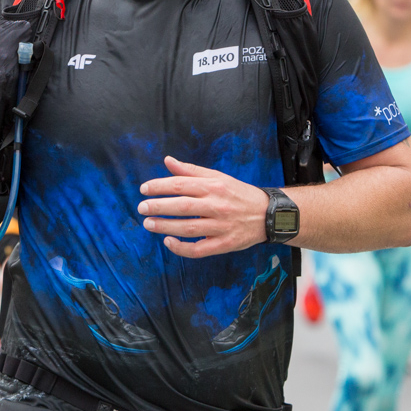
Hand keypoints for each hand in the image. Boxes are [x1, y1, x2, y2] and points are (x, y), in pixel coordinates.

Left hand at [137, 155, 269, 257]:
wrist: (269, 214)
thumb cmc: (239, 194)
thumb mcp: (218, 177)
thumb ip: (191, 171)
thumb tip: (167, 161)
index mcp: (214, 186)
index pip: (181, 185)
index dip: (159, 187)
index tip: (144, 190)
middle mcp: (217, 205)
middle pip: (182, 206)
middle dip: (158, 207)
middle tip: (142, 208)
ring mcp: (221, 226)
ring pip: (188, 228)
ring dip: (165, 227)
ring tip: (148, 224)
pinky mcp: (224, 244)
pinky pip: (199, 249)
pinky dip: (181, 248)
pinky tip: (168, 242)